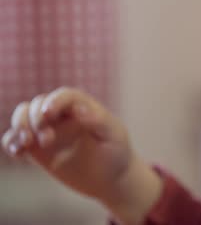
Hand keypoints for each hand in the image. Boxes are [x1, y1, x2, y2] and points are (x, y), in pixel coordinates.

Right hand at [1, 87, 161, 224]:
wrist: (111, 178)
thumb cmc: (116, 153)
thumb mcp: (113, 136)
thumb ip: (98, 121)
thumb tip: (80, 110)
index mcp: (83, 107)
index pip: (64, 96)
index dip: (53, 101)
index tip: (48, 115)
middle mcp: (63, 116)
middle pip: (38, 104)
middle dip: (34, 119)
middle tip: (47, 141)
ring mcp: (49, 131)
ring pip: (23, 117)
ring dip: (19, 126)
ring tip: (27, 144)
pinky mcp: (38, 150)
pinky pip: (17, 140)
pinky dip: (11, 142)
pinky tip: (17, 152)